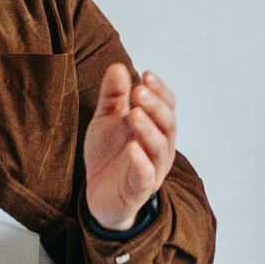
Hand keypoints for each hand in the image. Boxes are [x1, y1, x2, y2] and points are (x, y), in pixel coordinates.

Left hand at [84, 61, 177, 233]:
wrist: (97, 196)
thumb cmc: (108, 156)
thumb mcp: (106, 120)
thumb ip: (112, 96)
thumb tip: (118, 67)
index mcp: (155, 129)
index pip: (166, 106)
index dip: (160, 91)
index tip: (146, 74)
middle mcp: (159, 149)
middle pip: (167, 124)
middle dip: (155, 106)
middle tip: (139, 90)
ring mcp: (151, 170)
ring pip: (159, 148)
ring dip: (148, 129)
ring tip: (134, 113)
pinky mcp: (138, 190)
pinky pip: (145, 176)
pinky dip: (141, 162)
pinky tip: (132, 148)